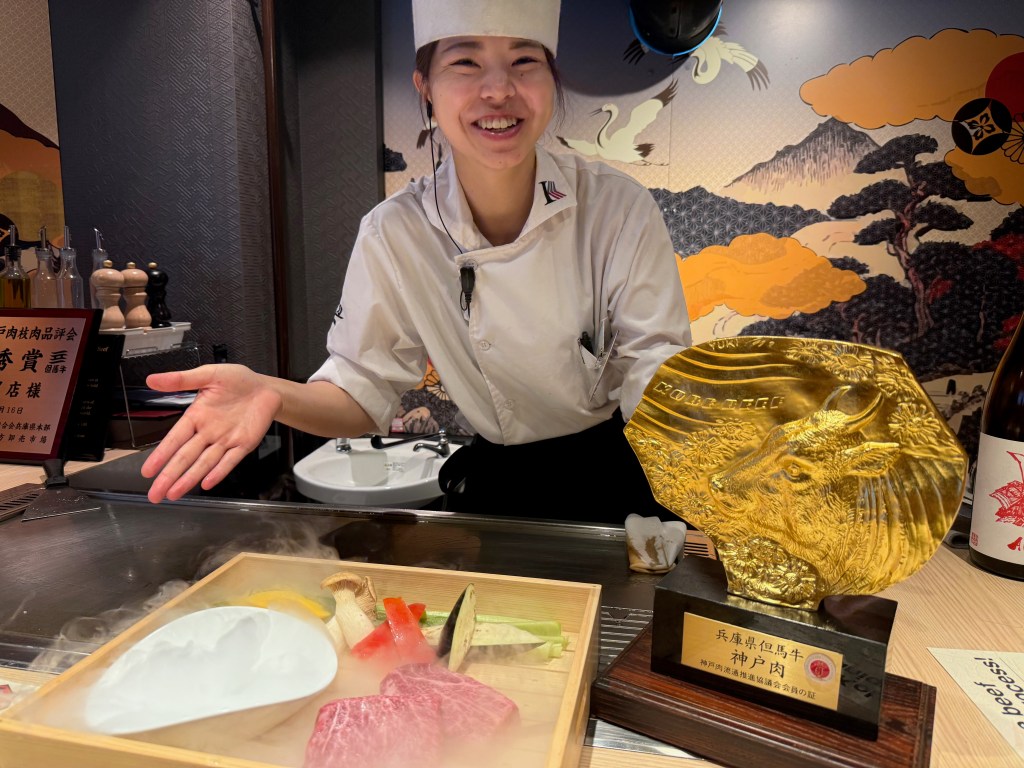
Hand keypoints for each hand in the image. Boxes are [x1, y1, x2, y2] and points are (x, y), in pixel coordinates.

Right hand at [140, 364, 281, 502]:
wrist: (266, 387)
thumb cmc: (238, 380)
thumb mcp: (209, 374)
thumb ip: (182, 379)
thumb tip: (153, 380)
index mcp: (196, 416)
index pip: (174, 439)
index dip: (161, 455)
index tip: (148, 471)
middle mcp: (208, 432)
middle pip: (185, 457)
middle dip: (169, 476)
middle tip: (154, 494)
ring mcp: (225, 441)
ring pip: (204, 463)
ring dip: (189, 479)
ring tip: (174, 494)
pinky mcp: (244, 444)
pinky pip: (230, 461)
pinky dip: (219, 472)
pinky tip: (207, 483)